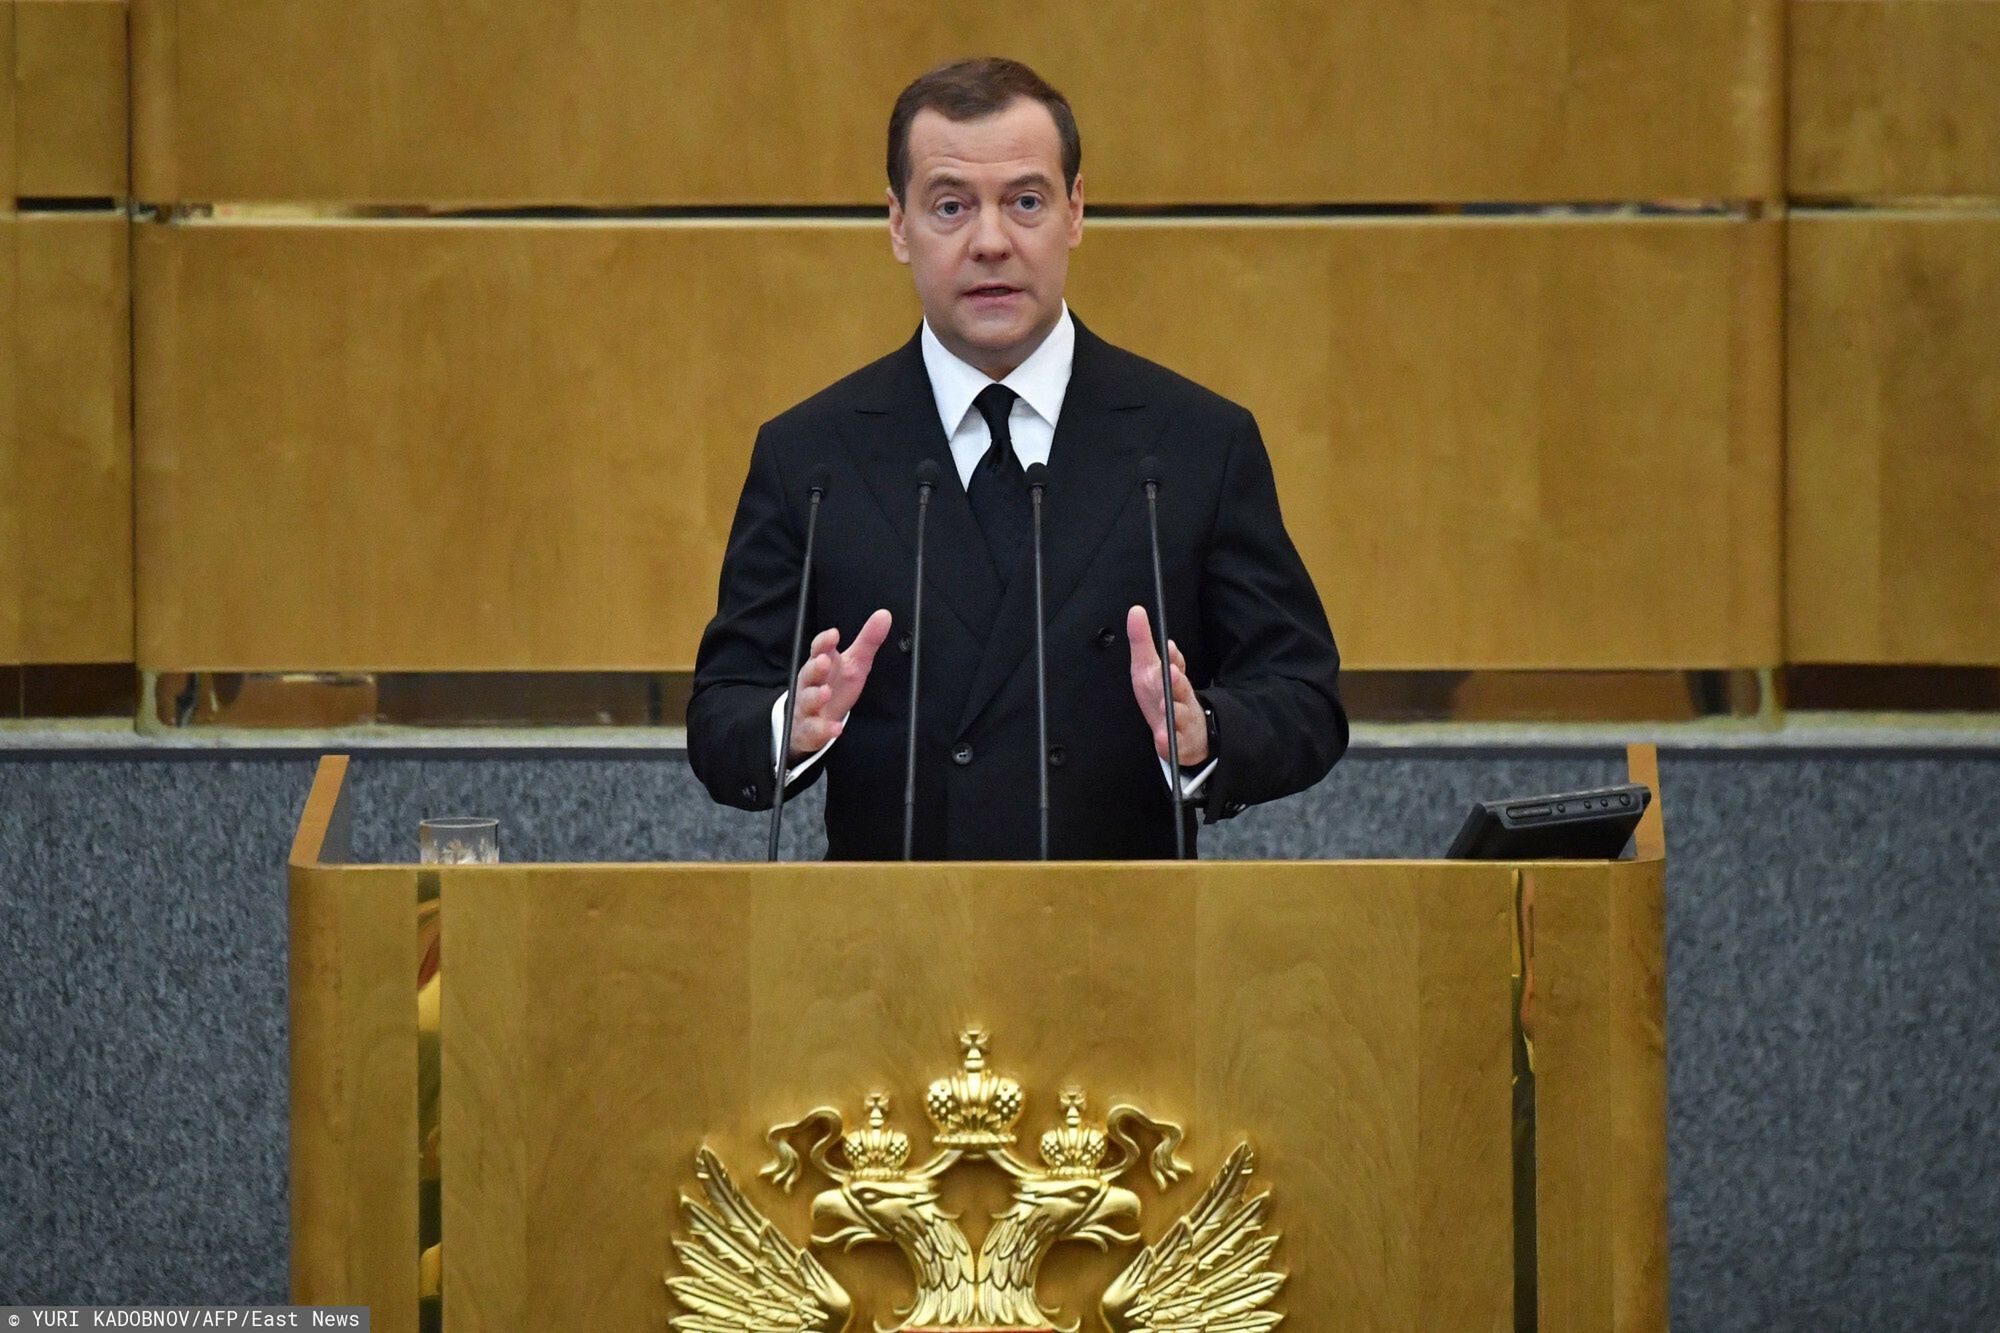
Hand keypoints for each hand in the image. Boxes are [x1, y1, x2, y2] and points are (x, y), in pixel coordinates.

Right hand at [787, 609, 892, 759]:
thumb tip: (885, 615)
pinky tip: (835, 728)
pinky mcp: (809, 729)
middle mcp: (810, 683)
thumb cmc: (834, 686)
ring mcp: (807, 706)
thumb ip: (868, 641)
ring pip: (806, 700)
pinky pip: (813, 730)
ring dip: (815, 696)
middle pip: (808, 673)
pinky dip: (823, 729)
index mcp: (821, 664)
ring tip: (825, 693)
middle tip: (825, 661)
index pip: (818, 649)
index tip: (834, 635)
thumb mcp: (854, 663)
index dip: (824, 642)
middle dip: (816, 667)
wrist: (810, 720)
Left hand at [1126, 604, 1207, 766]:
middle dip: (1176, 681)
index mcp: (1172, 680)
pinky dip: (1169, 742)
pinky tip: (1163, 739)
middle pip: (1180, 689)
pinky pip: (1175, 744)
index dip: (1173, 657)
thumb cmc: (1165, 697)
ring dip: (1175, 711)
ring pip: (1180, 715)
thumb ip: (1143, 642)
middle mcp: (1180, 698)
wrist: (1190, 735)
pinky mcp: (1179, 743)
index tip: (1169, 648)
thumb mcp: (1149, 669)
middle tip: (1172, 673)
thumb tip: (1136, 611)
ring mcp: (1182, 721)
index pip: (1175, 665)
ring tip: (1166, 706)